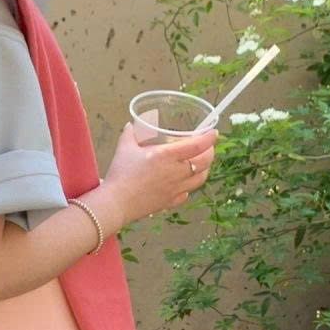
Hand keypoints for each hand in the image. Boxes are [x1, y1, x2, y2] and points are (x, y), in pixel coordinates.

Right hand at [104, 123, 218, 224]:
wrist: (116, 203)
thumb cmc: (121, 174)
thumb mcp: (124, 148)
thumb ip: (130, 134)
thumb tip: (131, 125)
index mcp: (167, 156)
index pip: (197, 145)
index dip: (209, 138)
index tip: (213, 133)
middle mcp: (176, 172)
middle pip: (204, 162)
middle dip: (210, 152)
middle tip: (208, 147)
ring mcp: (176, 189)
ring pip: (200, 179)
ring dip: (205, 169)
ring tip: (201, 163)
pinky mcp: (170, 202)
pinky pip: (187, 193)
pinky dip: (190, 186)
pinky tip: (184, 183)